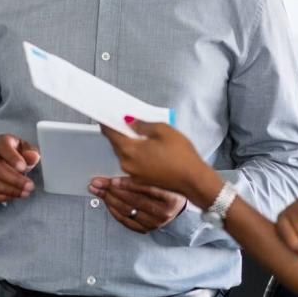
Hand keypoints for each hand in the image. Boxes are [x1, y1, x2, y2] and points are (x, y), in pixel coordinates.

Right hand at [0, 134, 40, 202]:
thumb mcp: (28, 150)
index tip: (23, 168)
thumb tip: (33, 157)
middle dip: (12, 179)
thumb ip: (31, 153)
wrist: (7, 162)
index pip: (2, 146)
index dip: (12, 158)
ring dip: (7, 190)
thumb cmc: (17, 155)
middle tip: (28, 186)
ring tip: (24, 193)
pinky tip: (12, 196)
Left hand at [88, 176, 186, 233]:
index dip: (127, 184)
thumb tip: (125, 164)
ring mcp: (155, 222)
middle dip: (113, 190)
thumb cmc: (170, 187)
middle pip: (134, 200)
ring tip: (99, 191)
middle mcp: (164, 212)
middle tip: (98, 183)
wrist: (177, 206)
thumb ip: (148, 172)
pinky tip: (107, 202)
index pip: (146, 189)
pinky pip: (127, 221)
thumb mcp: (165, 177)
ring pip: (128, 211)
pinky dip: (114, 211)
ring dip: (110, 200)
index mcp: (171, 197)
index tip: (112, 180)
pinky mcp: (147, 228)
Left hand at [100, 118, 220, 206]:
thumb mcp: (163, 130)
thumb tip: (131, 121)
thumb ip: (143, 124)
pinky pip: (132, 162)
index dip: (106, 122)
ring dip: (127, 143)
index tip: (104, 116)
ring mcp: (133, 173)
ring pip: (124, 153)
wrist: (193, 180)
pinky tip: (146, 147)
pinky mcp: (140, 179)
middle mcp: (128, 163)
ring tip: (139, 133)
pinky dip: (134, 153)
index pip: (110, 133)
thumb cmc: (181, 157)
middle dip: (118, 131)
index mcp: (130, 150)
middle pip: (116, 143)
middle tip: (124, 121)